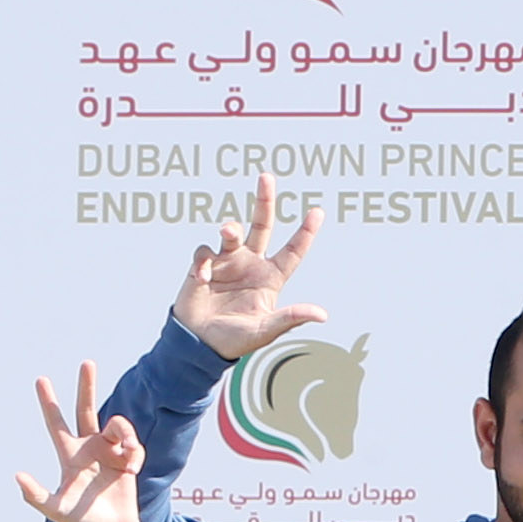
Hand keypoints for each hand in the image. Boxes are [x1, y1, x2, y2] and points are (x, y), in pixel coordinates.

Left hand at [15, 364, 142, 521]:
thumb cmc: (82, 521)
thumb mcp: (56, 510)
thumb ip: (36, 495)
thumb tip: (17, 475)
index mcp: (70, 455)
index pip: (56, 423)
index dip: (48, 402)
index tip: (41, 380)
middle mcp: (89, 448)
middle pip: (86, 410)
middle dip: (86, 386)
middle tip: (87, 363)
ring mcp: (110, 452)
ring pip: (117, 426)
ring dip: (124, 433)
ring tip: (129, 452)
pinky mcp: (128, 459)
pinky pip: (134, 444)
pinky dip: (135, 452)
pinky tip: (132, 468)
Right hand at [173, 170, 329, 360]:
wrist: (200, 344)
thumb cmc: (236, 340)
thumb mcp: (266, 330)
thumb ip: (291, 318)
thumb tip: (322, 314)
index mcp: (271, 278)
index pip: (292, 251)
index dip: (305, 232)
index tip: (318, 211)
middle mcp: (250, 264)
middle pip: (261, 226)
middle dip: (264, 201)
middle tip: (266, 177)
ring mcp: (227, 263)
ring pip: (232, 232)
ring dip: (230, 228)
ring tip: (227, 231)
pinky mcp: (203, 266)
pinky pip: (204, 252)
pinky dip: (203, 261)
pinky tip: (203, 280)